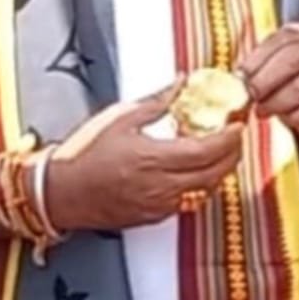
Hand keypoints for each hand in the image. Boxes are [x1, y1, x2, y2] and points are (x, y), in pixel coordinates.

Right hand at [46, 84, 244, 231]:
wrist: (60, 192)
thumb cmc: (84, 153)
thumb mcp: (120, 117)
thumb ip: (158, 101)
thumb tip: (182, 82)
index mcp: (152, 159)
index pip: (206, 151)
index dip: (228, 139)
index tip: (238, 124)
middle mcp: (160, 187)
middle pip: (214, 174)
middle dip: (233, 154)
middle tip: (237, 135)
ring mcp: (158, 205)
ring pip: (205, 190)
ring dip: (221, 171)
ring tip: (225, 151)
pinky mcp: (154, 217)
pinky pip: (190, 202)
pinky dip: (203, 185)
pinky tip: (201, 170)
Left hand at [237, 22, 298, 141]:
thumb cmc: (296, 83)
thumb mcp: (279, 66)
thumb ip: (262, 66)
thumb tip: (239, 79)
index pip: (283, 38)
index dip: (259, 58)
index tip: (242, 76)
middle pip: (293, 59)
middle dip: (266, 80)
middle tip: (251, 96)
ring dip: (278, 101)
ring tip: (264, 110)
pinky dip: (297, 115)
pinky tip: (288, 117)